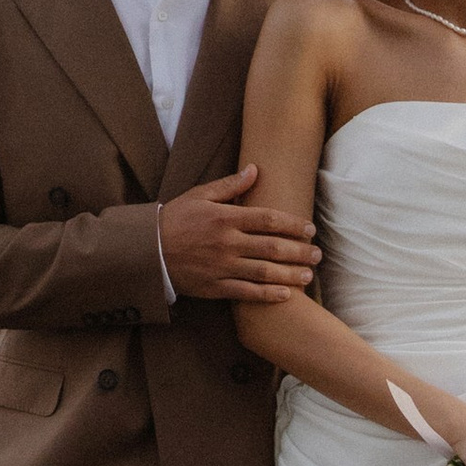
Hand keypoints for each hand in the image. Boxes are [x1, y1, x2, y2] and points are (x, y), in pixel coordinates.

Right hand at [159, 166, 321, 302]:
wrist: (148, 250)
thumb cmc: (175, 219)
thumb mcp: (200, 195)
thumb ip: (230, 185)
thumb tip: (255, 170)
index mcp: (226, 218)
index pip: (269, 219)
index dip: (293, 224)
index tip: (309, 229)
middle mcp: (228, 243)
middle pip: (273, 247)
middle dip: (299, 251)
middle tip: (318, 254)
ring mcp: (222, 267)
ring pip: (264, 272)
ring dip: (290, 274)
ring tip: (308, 274)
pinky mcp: (215, 287)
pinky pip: (247, 293)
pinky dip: (268, 295)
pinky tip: (285, 295)